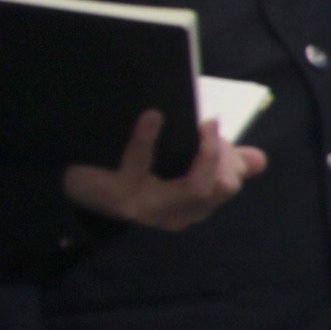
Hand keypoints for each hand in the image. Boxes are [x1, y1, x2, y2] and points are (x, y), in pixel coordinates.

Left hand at [62, 109, 263, 230]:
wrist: (72, 185)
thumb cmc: (128, 173)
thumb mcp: (176, 167)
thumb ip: (217, 163)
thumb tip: (258, 161)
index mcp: (188, 207)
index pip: (227, 186)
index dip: (231, 159)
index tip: (214, 128)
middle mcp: (173, 214)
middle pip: (218, 189)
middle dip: (222, 156)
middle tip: (209, 127)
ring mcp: (148, 208)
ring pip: (195, 188)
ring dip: (205, 154)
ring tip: (199, 126)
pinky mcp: (120, 195)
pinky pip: (140, 166)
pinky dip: (148, 139)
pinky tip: (152, 115)